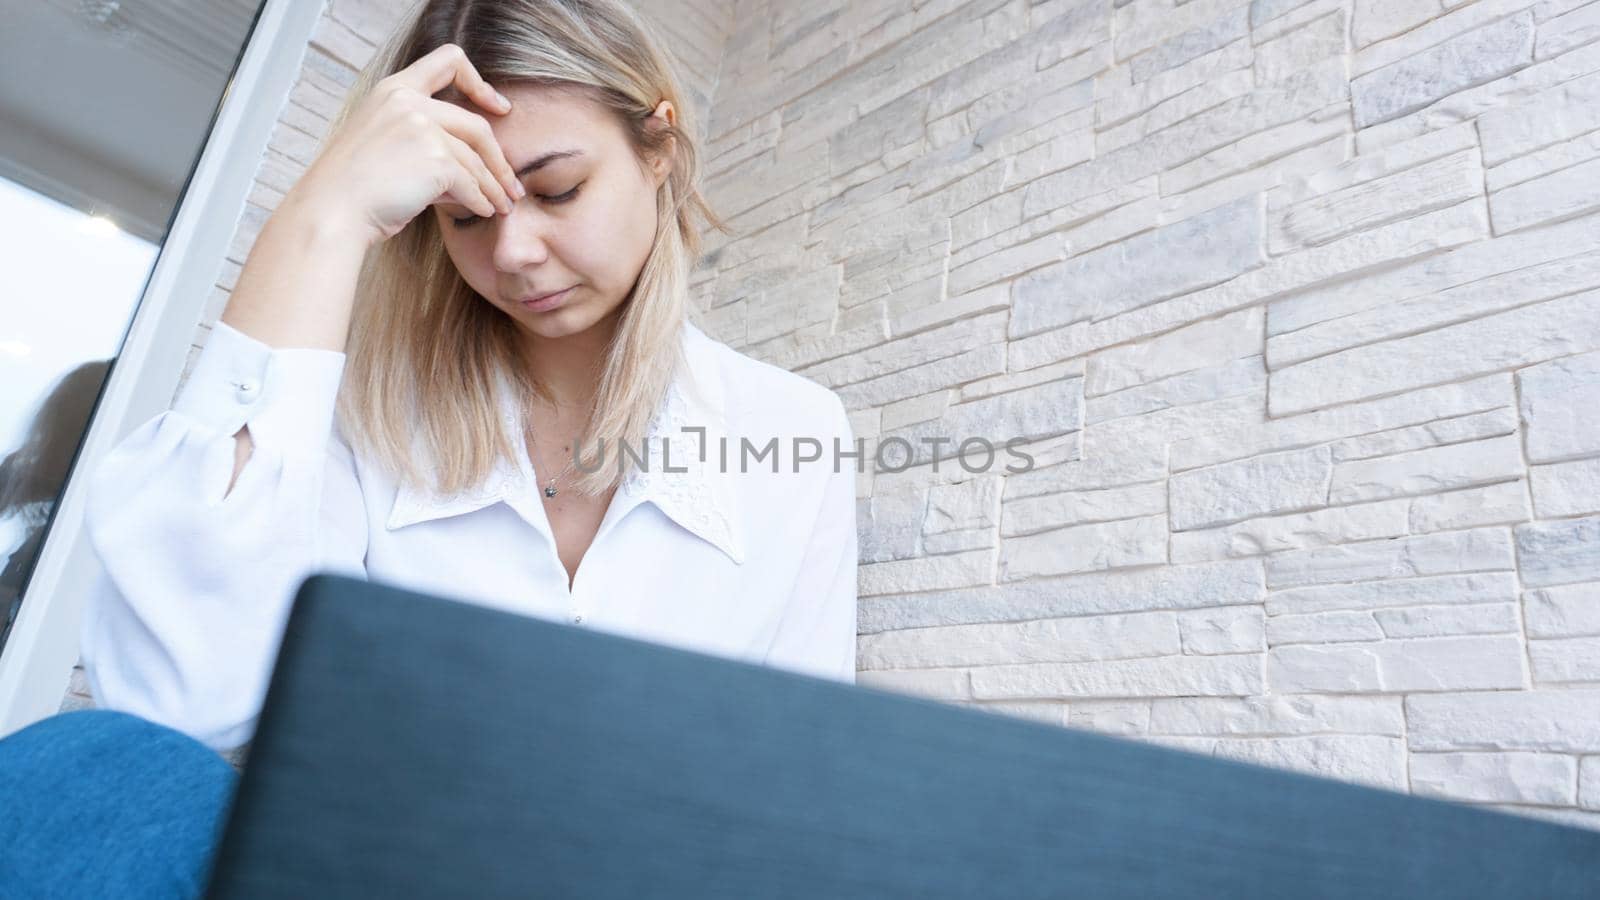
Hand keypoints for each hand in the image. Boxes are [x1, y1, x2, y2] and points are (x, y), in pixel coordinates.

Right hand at [287, 43, 524, 248]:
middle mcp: (409, 102)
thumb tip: (471, 168)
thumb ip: (422, 141)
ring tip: (504, 205)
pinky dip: (481, 202)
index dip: (480, 83)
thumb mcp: (383, 144)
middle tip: (512, 183)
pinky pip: (471, 184)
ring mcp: (423, 128)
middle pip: (477, 124)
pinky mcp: (436, 160)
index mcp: (393, 90)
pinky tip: (486, 213)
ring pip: (477, 160)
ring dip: (495, 187)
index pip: (448, 60)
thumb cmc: (354, 188)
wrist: (331, 212)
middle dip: (500, 159)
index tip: (499, 108)